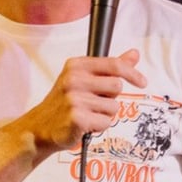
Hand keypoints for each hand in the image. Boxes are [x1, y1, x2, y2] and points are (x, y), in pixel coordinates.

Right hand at [16, 49, 146, 158]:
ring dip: (105, 114)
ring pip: (114, 107)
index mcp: (77, 65)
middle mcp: (74, 79)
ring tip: (88, 114)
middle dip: (111, 97)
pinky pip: (106, 122)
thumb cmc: (65, 101)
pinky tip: (85, 124)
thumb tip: (134, 54)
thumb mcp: (84, 78)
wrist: (39, 127)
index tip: (142, 82)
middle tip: (95, 102)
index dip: (132, 74)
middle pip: (117, 86)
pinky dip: (99, 126)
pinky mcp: (77, 118)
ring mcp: (74, 98)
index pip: (114, 64)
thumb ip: (111, 66)